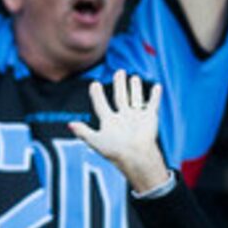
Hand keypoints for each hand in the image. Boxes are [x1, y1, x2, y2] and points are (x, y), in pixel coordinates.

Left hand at [69, 72, 170, 193]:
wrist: (136, 156)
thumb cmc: (115, 150)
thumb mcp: (96, 140)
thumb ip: (83, 132)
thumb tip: (69, 124)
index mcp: (110, 122)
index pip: (101, 105)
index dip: (97, 95)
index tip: (94, 84)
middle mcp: (123, 118)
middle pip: (120, 97)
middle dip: (119, 84)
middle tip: (119, 71)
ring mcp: (137, 117)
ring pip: (135, 98)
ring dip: (135, 88)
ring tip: (134, 77)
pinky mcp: (149, 118)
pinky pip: (153, 104)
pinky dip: (156, 96)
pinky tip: (157, 86)